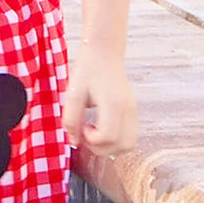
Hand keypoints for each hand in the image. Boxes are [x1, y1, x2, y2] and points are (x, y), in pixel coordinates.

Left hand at [62, 44, 136, 158]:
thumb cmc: (87, 71)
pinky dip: (116, 140)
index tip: (82, 129)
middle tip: (86, 134)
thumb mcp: (73, 93)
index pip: (108, 136)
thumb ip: (70, 118)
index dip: (93, 140)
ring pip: (129, 145)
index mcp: (113, 103)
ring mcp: (133, 111)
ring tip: (94, 132)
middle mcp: (127, 110)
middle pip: (122, 146)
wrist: (104, 53)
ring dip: (110, 147)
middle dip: (101, 148)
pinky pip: (129, 136)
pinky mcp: (133, 111)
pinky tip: (101, 127)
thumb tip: (74, 142)